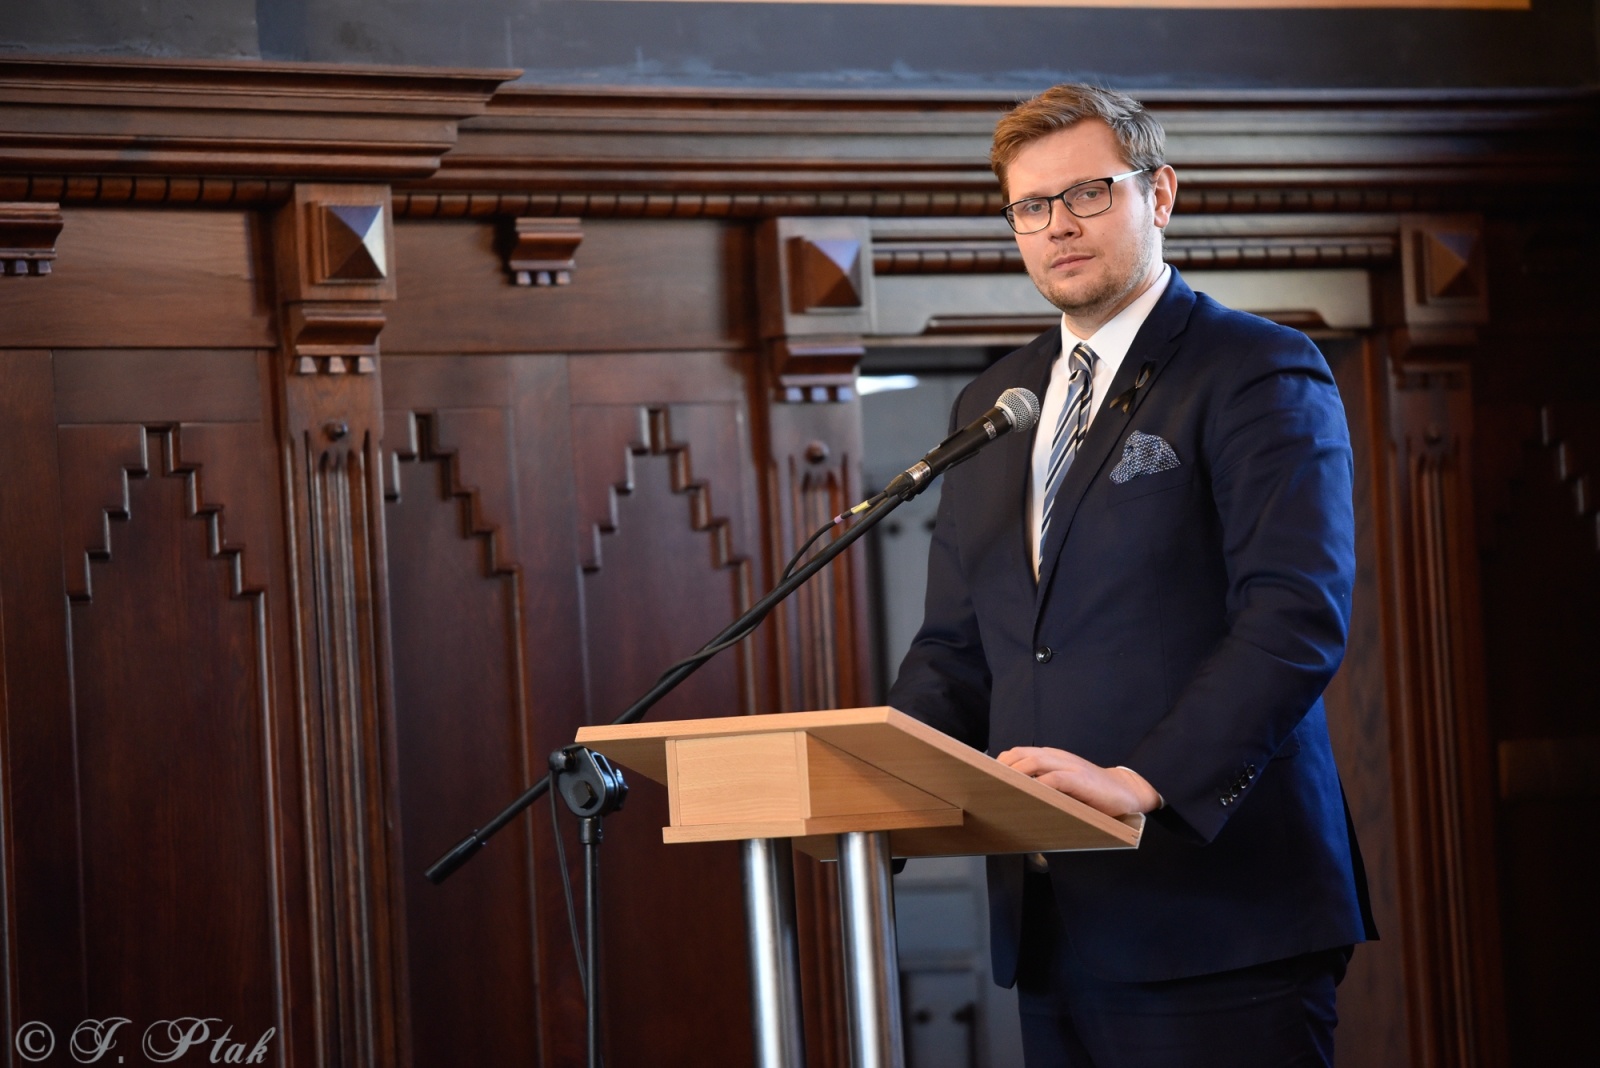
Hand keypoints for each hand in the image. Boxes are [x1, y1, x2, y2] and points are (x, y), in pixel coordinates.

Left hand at [996, 746, 1161, 816]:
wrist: (1127, 790)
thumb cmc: (1091, 791)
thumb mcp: (1064, 782)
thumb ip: (1043, 783)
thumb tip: (1014, 797)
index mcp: (1051, 756)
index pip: (1018, 752)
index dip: (1000, 762)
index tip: (985, 776)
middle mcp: (1057, 757)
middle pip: (1021, 754)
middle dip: (1001, 768)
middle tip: (986, 784)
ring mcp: (1070, 766)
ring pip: (1034, 761)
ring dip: (1015, 774)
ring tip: (1000, 787)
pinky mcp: (1080, 780)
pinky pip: (1055, 778)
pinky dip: (1040, 785)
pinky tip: (1029, 795)